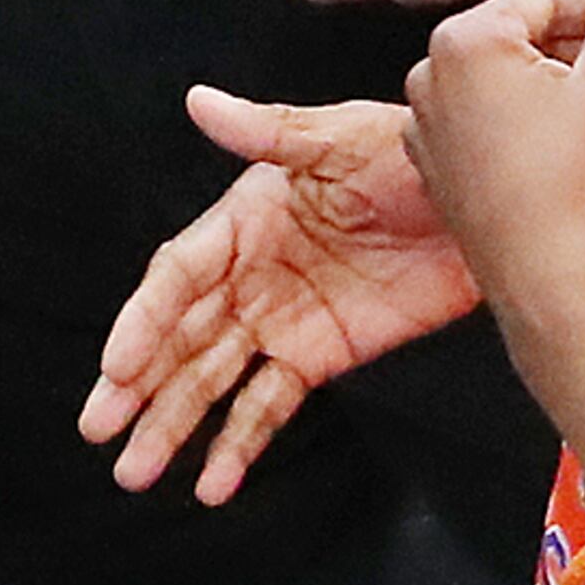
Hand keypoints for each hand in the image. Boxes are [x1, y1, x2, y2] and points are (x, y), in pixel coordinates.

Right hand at [81, 92, 471, 502]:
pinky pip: (268, 406)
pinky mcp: (318, 355)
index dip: (144, 321)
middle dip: (138, 387)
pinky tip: (212, 483)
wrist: (484, 205)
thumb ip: (269, 131)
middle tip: (100, 430)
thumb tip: (201, 102)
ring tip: (137, 472)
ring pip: (212, 380)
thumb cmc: (409, 156)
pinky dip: (239, 444)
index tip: (118, 367)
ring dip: (173, 425)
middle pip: (179, 338)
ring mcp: (281, 320)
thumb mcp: (341, 139)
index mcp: (243, 220)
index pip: (177, 277)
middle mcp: (249, 275)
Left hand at [401, 0, 584, 414]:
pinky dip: (528, 129)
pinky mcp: (435, 170)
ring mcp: (425, 126)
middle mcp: (429, 74)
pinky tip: (571, 153)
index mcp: (466, 38)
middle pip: (523, 39)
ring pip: (506, 85)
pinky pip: (487, 129)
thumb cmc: (578, 175)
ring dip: (562, 91)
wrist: (546, 276)